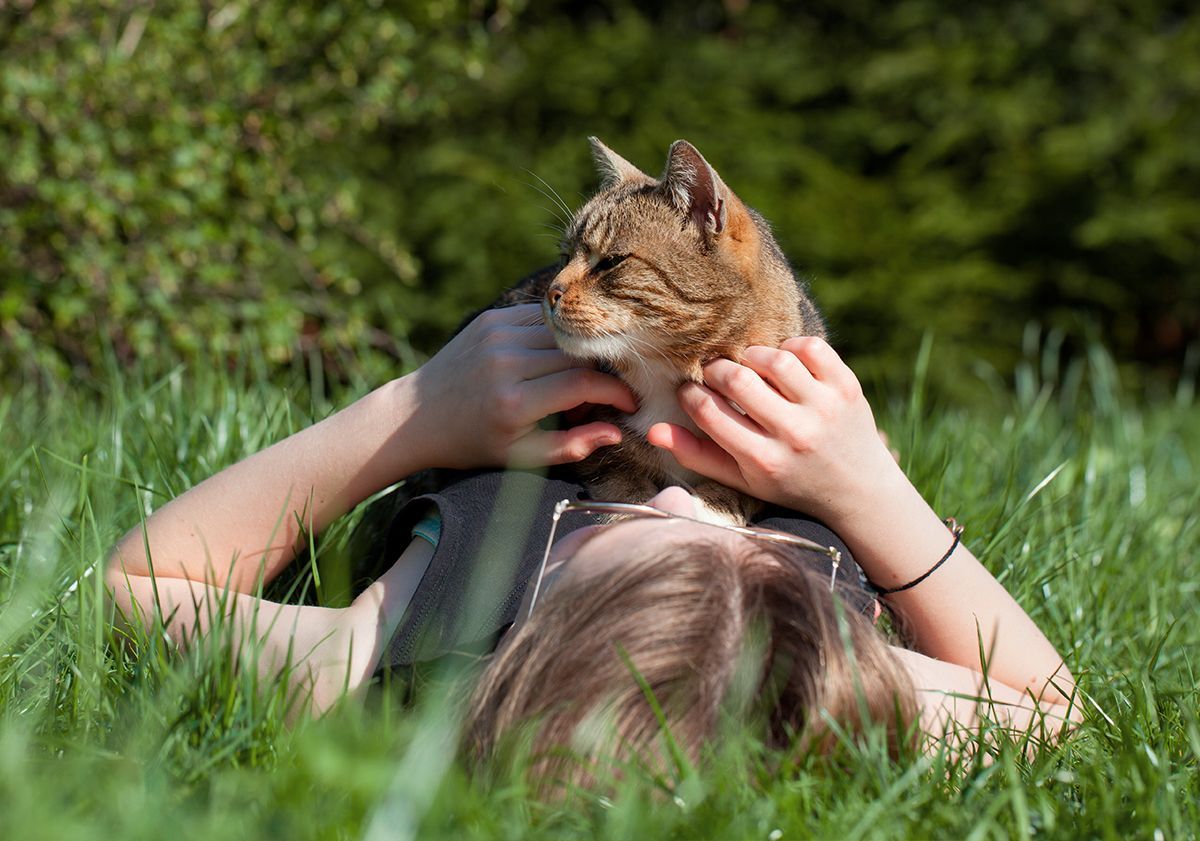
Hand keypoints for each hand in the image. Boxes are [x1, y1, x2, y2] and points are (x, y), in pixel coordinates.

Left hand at [409, 304, 636, 469]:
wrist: (417, 414)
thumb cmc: (473, 442)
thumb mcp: (522, 457)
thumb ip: (572, 445)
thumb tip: (617, 431)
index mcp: (514, 403)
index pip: (583, 385)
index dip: (615, 393)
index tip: (629, 403)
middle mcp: (506, 363)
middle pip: (578, 357)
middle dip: (600, 375)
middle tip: (602, 395)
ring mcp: (498, 334)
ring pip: (564, 335)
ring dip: (580, 354)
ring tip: (577, 377)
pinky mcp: (492, 318)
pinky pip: (542, 319)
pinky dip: (557, 337)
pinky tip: (555, 356)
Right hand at [646, 337, 899, 523]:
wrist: (859, 490)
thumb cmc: (790, 483)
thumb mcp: (742, 480)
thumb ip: (698, 456)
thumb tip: (654, 431)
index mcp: (764, 460)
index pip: (709, 412)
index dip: (690, 395)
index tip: (691, 392)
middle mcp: (795, 434)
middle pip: (738, 380)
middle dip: (717, 370)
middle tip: (716, 375)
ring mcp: (825, 408)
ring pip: (774, 359)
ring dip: (752, 356)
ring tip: (748, 366)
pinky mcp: (848, 387)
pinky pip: (811, 348)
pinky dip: (791, 346)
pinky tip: (784, 361)